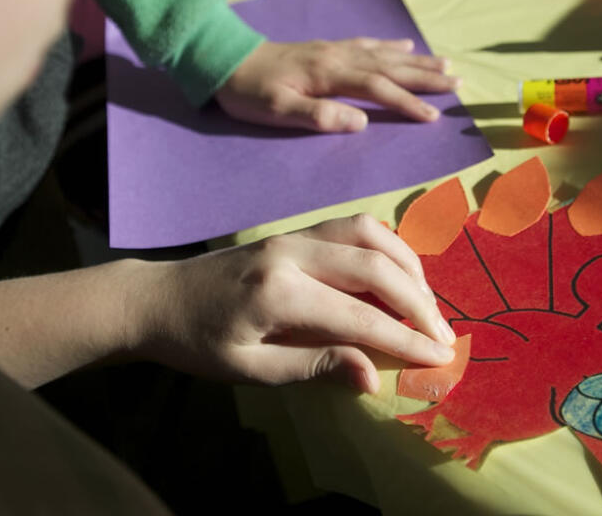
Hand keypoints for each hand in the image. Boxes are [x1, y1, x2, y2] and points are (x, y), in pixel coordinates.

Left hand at [131, 214, 457, 392]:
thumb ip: (313, 368)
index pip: (360, 315)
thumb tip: (372, 374)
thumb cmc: (199, 343)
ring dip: (408, 265)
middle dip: (418, 301)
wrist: (158, 299)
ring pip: (370, 233)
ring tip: (428, 303)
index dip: (405, 338)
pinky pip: (353, 226)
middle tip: (444, 334)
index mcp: (279, 292)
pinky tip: (398, 273)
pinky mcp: (295, 229)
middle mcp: (292, 252)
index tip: (439, 357)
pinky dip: (386, 246)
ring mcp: (294, 234)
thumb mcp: (250, 370)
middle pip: (375, 265)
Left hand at [215, 38, 459, 132]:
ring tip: (446, 65)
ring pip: (384, 55)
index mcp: (329, 75)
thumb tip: (361, 122)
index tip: (434, 117)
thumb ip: (318, 116)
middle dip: (427, 77)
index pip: (378, 90)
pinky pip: (367, 44)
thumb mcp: (276, 110)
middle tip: (459, 82)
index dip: (407, 103)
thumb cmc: (248, 92)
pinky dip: (390, 46)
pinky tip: (405, 47)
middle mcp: (338, 58)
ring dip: (417, 62)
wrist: (223, 59)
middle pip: (391, 67)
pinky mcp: (326, 48)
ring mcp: (334, 50)